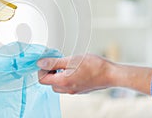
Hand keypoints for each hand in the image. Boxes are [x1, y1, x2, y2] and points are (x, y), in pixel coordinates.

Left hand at [37, 54, 151, 94]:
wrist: (111, 74)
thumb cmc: (94, 66)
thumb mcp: (71, 60)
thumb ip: (54, 62)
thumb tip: (40, 63)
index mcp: (63, 82)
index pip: (42, 79)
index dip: (42, 69)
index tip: (47, 61)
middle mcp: (67, 89)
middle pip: (49, 83)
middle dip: (50, 72)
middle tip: (57, 62)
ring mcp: (74, 91)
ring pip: (58, 85)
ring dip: (57, 75)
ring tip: (65, 65)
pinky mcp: (80, 89)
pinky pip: (67, 85)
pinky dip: (66, 78)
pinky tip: (73, 69)